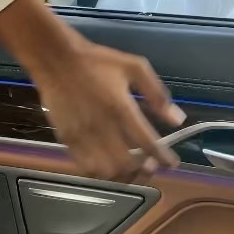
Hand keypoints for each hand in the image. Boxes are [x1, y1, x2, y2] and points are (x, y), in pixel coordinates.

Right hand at [33, 37, 184, 181]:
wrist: (56, 58)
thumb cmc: (97, 61)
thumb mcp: (134, 67)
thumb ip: (156, 94)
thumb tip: (177, 119)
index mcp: (121, 108)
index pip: (147, 143)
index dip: (163, 158)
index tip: (171, 163)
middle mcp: (102, 127)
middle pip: (126, 164)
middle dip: (143, 171)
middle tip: (151, 167)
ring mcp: (82, 136)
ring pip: (105, 171)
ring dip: (123, 176)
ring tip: (131, 170)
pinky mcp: (67, 140)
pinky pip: (85, 167)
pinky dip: (101, 173)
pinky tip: (109, 166)